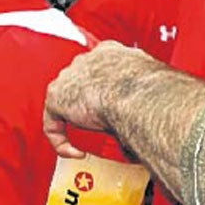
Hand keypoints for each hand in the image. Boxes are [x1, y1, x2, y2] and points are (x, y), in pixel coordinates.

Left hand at [43, 41, 156, 157]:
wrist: (137, 92)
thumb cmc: (151, 89)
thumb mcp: (148, 87)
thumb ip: (140, 96)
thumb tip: (149, 117)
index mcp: (111, 52)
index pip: (100, 66)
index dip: (104, 85)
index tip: (111, 101)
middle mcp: (87, 60)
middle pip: (80, 80)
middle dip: (88, 101)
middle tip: (101, 122)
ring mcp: (69, 76)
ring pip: (66, 100)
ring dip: (76, 120)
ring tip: (90, 137)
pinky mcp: (56, 96)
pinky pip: (53, 123)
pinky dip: (62, 140)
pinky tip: (76, 152)